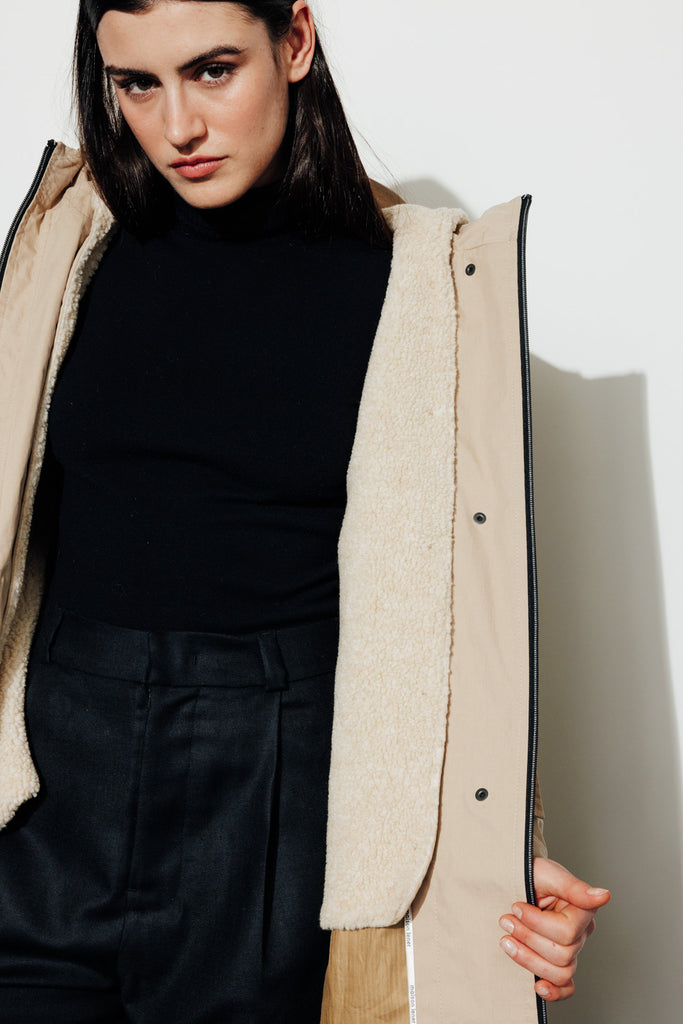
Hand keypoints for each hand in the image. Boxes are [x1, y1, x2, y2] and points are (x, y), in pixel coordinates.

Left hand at [498, 857, 609, 1001]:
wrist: (516, 877)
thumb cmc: (533, 872)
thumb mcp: (547, 873)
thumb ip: (574, 887)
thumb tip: (604, 895)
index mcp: (582, 910)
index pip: (566, 932)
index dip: (536, 923)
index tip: (516, 906)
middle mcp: (580, 933)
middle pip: (561, 955)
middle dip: (527, 938)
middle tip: (506, 920)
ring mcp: (570, 949)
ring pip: (560, 972)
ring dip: (528, 959)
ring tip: (506, 940)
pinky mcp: (557, 961)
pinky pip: (565, 986)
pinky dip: (554, 992)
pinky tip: (538, 987)